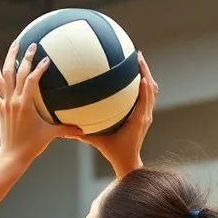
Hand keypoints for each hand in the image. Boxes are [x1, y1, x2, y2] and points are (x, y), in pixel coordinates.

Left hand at [0, 42, 81, 164]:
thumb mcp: (51, 134)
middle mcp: (13, 101)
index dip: (38, 68)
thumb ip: (67, 128)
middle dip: (21, 57)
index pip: (31, 80)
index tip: (46, 58)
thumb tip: (83, 129)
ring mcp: (5, 105)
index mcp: (25, 105)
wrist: (12, 156)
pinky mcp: (0, 110)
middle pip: (15, 73)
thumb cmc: (32, 145)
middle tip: (29, 45)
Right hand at [73, 53, 158, 178]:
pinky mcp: (144, 116)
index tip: (138, 66)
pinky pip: (147, 96)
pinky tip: (134, 76)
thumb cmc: (115, 153)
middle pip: (151, 88)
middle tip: (138, 55)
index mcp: (138, 119)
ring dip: (147, 75)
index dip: (143, 81)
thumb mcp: (98, 143)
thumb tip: (65, 130)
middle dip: (146, 70)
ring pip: (152, 91)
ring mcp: (146, 115)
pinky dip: (144, 85)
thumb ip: (83, 135)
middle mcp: (145, 115)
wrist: (128, 162)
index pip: (145, 96)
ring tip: (138, 60)